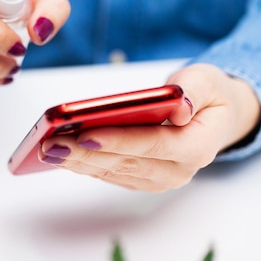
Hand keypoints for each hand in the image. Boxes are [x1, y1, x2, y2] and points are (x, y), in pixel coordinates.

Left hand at [39, 63, 260, 191]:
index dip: (118, 140)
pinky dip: (84, 164)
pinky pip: (110, 174)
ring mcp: (159, 179)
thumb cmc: (208, 96)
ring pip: (113, 172)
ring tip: (46, 149)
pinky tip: (60, 154)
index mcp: (198, 147)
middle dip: (85, 153)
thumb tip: (180, 107)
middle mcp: (178, 171)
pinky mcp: (143, 179)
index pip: (153, 145)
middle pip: (125, 163)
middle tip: (50, 143)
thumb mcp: (208, 81)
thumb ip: (194, 92)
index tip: (85, 133)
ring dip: (78, 162)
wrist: (213, 116)